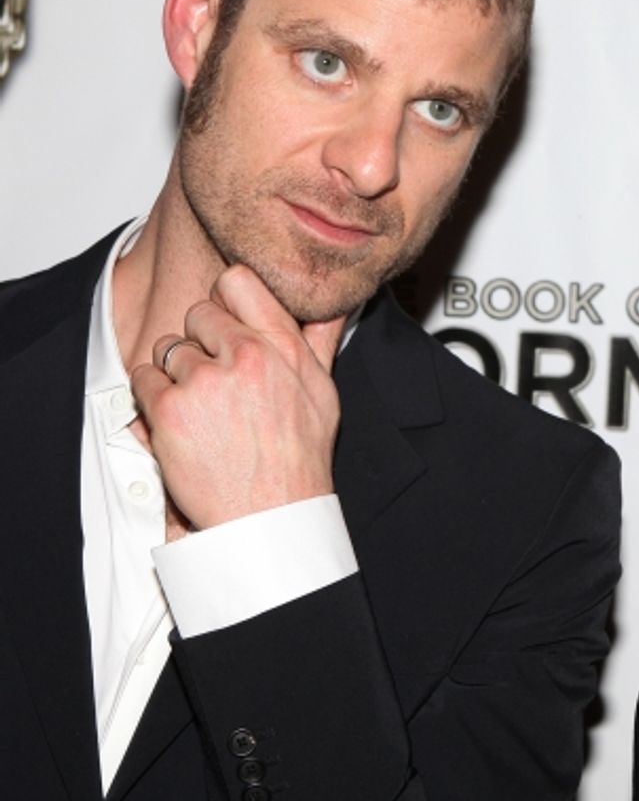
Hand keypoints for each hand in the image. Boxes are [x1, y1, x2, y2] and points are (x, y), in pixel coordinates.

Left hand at [131, 265, 345, 530]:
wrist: (271, 517)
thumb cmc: (298, 462)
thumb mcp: (323, 394)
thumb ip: (320, 341)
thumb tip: (334, 305)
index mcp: (283, 348)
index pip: (237, 282)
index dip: (225, 301)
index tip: (224, 325)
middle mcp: (248, 356)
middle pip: (197, 314)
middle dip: (200, 343)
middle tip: (216, 382)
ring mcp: (206, 380)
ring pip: (168, 348)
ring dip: (174, 374)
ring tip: (200, 410)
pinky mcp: (172, 409)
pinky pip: (143, 380)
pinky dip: (151, 400)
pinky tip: (180, 424)